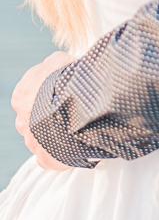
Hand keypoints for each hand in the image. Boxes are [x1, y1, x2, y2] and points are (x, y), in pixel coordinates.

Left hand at [12, 51, 73, 170]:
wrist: (75, 105)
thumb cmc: (66, 79)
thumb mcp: (59, 60)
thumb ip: (53, 64)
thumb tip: (55, 66)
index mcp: (21, 94)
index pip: (29, 94)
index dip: (46, 93)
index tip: (63, 91)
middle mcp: (21, 119)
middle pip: (32, 118)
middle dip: (46, 116)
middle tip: (68, 110)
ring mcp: (32, 141)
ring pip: (40, 138)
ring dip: (53, 134)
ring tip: (75, 127)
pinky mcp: (45, 159)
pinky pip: (49, 158)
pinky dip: (58, 154)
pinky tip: (73, 145)